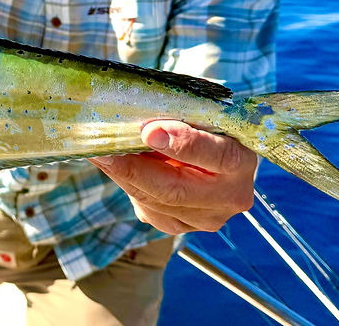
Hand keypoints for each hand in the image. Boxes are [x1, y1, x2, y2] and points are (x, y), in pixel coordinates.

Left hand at [91, 120, 256, 233]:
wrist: (210, 151)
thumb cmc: (202, 124)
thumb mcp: (200, 113)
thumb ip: (178, 115)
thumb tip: (139, 116)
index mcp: (241, 161)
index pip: (216, 156)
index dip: (183, 144)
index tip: (149, 131)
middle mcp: (230, 197)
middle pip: (177, 190)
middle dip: (135, 168)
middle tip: (103, 149)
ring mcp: (205, 218)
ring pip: (155, 202)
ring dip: (122, 176)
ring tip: (97, 153)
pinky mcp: (180, 226)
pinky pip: (146, 209)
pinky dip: (125, 184)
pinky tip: (109, 166)